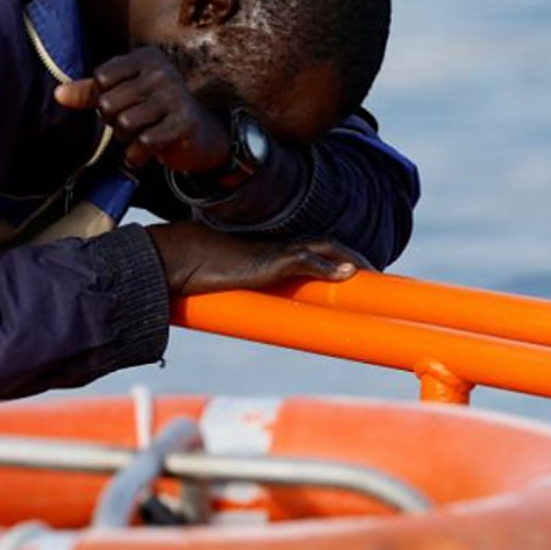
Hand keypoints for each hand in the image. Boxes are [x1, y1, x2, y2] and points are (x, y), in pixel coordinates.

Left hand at [54, 46, 230, 172]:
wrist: (198, 135)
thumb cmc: (153, 111)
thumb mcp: (123, 94)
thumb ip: (89, 92)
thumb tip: (59, 94)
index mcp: (146, 57)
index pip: (101, 78)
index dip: (103, 98)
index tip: (122, 104)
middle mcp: (162, 72)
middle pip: (109, 103)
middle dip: (113, 121)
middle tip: (131, 124)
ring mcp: (175, 97)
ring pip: (124, 124)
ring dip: (126, 139)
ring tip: (139, 137)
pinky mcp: (183, 123)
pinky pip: (144, 143)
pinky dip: (137, 155)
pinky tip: (144, 153)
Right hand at [146, 222, 371, 296]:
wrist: (173, 259)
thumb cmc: (192, 270)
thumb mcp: (225, 282)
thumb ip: (242, 290)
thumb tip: (242, 304)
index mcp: (267, 252)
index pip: (311, 249)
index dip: (335, 258)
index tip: (357, 271)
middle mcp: (273, 247)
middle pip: (324, 245)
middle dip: (353, 257)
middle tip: (377, 275)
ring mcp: (270, 252)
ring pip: (321, 248)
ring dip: (349, 258)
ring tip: (371, 272)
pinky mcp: (264, 261)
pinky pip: (302, 259)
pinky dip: (325, 265)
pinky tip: (345, 272)